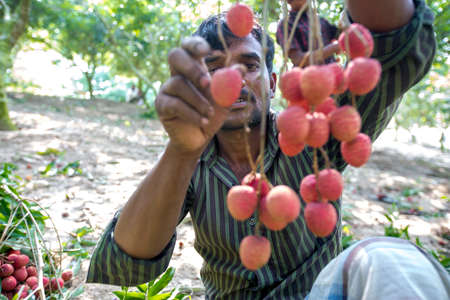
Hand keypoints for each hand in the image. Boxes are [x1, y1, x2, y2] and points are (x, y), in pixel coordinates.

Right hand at [155, 37, 228, 155]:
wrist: (199, 138)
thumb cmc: (211, 114)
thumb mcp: (225, 99)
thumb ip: (231, 84)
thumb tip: (241, 69)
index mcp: (193, 67)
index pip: (188, 46)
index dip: (194, 44)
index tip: (206, 50)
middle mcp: (177, 74)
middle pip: (175, 56)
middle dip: (191, 68)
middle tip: (207, 83)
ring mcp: (167, 89)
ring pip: (178, 84)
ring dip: (198, 100)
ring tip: (210, 113)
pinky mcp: (162, 105)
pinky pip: (175, 104)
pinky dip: (192, 114)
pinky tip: (204, 121)